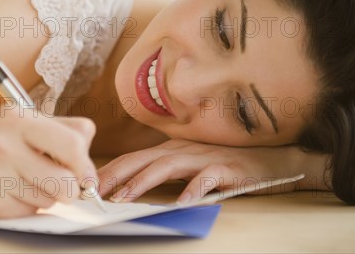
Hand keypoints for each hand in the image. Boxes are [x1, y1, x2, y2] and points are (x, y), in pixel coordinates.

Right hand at [0, 105, 97, 217]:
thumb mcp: (20, 121)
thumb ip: (62, 130)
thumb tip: (89, 157)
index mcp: (18, 118)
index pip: (72, 143)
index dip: (86, 165)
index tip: (86, 176)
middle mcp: (4, 145)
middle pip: (66, 182)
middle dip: (70, 188)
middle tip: (59, 182)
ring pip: (50, 201)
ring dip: (44, 196)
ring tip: (21, 180)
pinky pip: (29, 213)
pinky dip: (25, 206)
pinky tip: (6, 192)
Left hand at [98, 139, 315, 204]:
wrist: (268, 160)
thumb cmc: (223, 165)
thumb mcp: (188, 166)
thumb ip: (163, 173)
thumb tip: (130, 189)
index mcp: (170, 150)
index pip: (132, 158)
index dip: (109, 171)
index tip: (86, 186)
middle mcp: (181, 150)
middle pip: (142, 160)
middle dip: (115, 176)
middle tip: (93, 193)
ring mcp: (202, 158)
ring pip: (166, 167)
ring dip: (142, 182)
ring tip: (124, 198)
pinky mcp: (224, 168)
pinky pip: (206, 179)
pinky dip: (192, 190)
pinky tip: (181, 203)